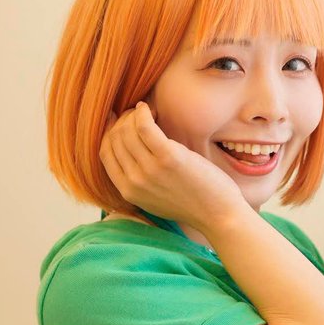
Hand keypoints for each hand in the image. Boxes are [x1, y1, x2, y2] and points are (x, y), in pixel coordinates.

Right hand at [100, 101, 246, 231]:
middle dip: (122, 121)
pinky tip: (148, 108)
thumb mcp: (155, 198)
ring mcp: (150, 169)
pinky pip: (145, 127)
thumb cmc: (192, 204)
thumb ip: (139, 181)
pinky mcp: (168, 158)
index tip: (118, 121)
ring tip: (146, 112)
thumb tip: (129, 153)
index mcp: (127, 191)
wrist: (218, 215)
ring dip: (133, 115)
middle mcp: (134, 181)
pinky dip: (143, 113)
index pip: (105, 153)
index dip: (109, 132)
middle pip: (115, 139)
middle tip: (135, 114)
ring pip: (128, 131)